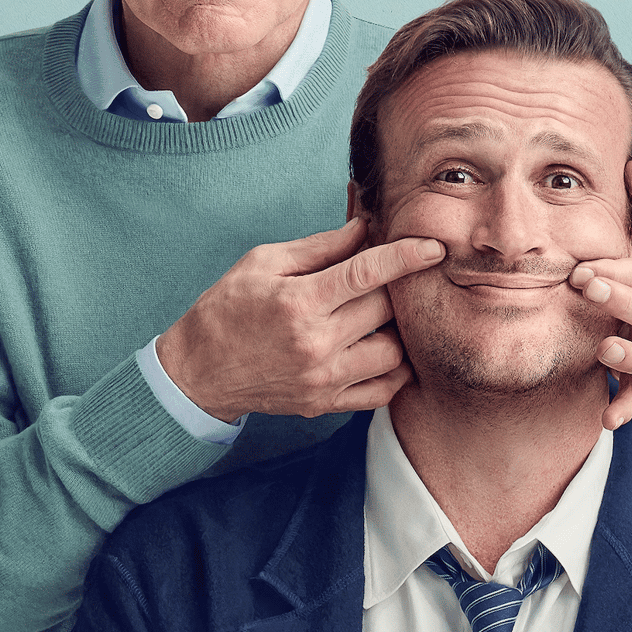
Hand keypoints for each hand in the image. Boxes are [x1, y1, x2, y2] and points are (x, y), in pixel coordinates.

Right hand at [155, 220, 444, 421]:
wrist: (198, 372)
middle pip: (384, 310)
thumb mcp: (263, 263)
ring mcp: (323, 379)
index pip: (367, 273)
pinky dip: (396, 370)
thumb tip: (365, 228)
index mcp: (299, 303)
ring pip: (393, 352)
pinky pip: (383, 391)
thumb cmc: (228, 308)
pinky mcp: (326, 404)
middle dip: (396, 287)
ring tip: (386, 314)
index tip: (433, 246)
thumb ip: (320, 247)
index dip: (406, 255)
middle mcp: (315, 344)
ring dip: (398, 329)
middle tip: (395, 276)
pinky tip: (386, 348)